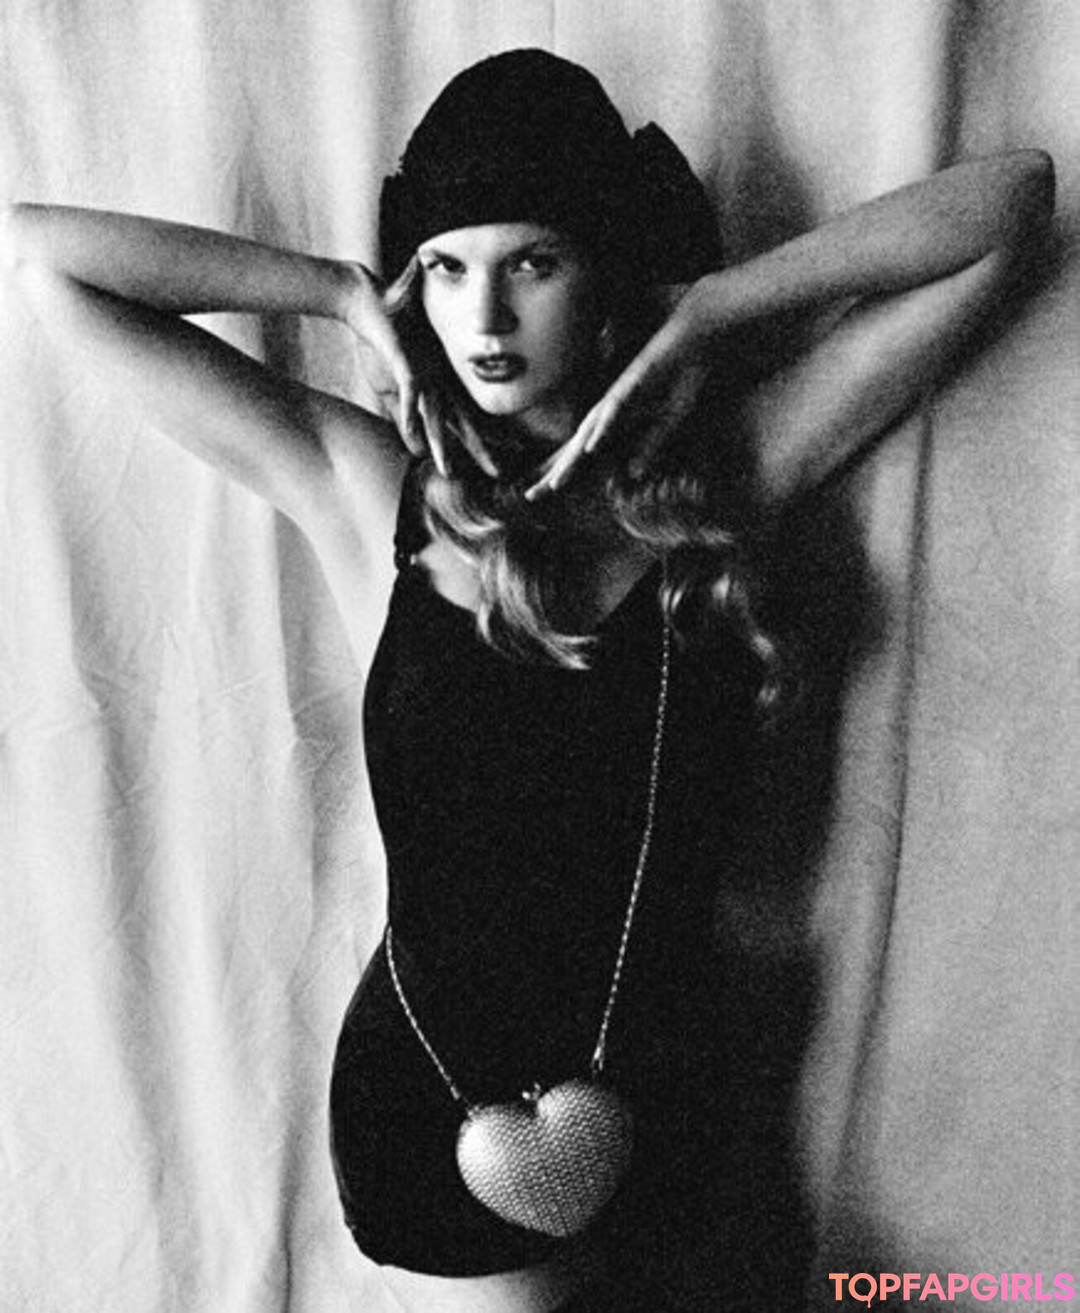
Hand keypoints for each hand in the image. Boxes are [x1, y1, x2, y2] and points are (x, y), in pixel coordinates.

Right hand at [342, 262, 495, 477]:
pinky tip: (414, 436)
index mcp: (441, 385)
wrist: (368, 299)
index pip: (466, 420)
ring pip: (436, 414)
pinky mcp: (405, 360)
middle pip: (461, 421)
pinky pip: (410, 392)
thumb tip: (415, 449)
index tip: (502, 463)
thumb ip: (405, 417)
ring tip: (448, 471)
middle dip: (478, 449)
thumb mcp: (392, 388)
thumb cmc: (384, 340)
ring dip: (441, 445)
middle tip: (498, 474)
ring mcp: (424, 371)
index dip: (482, 442)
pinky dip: (411, 415)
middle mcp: (438, 380)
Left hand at [525, 295, 711, 499]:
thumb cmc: (680, 378)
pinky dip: (603, 429)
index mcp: (616, 421)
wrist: (695, 338)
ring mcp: (618, 396)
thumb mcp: (668, 422)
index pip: (585, 451)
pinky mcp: (633, 383)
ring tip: (556, 483)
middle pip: (578, 446)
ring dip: (573, 458)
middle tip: (531, 496)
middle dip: (556, 472)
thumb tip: (632, 474)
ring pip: (590, 431)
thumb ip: (651, 446)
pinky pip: (614, 410)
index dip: (566, 471)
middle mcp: (609, 409)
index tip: (545, 495)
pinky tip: (592, 447)